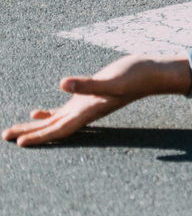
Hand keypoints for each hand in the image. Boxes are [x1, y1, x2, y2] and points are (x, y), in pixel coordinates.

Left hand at [3, 54, 191, 147]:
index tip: (18, 143)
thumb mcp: (112, 79)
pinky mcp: (89, 97)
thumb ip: (88, 84)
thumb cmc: (135, 76)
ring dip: (34, 127)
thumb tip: (63, 85)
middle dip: (29, 134)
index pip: (59, 128)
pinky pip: (64, 111)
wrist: (152, 72)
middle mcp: (85, 112)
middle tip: (5, 137)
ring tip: (14, 131)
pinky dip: (48, 114)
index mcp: (89, 111)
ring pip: (55, 121)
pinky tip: (37, 112)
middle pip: (52, 128)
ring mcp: (87, 106)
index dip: (39, 136)